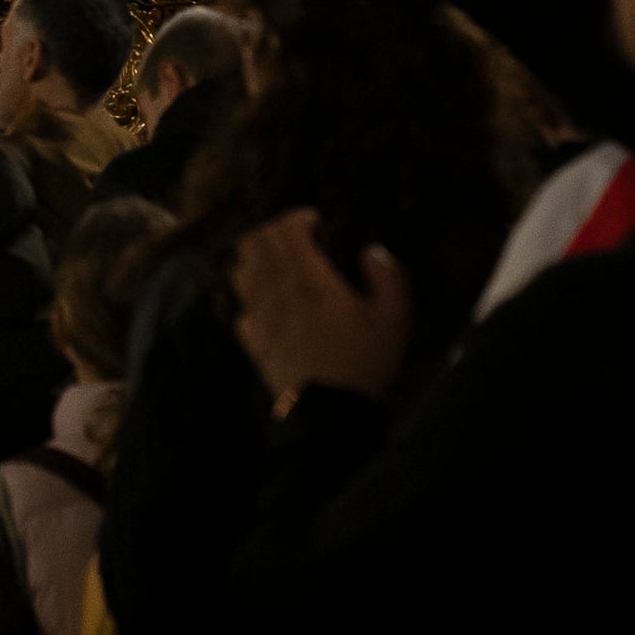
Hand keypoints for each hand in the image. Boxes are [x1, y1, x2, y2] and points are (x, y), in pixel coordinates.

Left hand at [231, 208, 413, 412]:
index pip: (285, 231)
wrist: (332, 417)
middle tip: (295, 237)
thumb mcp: (395, 319)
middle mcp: (277, 293)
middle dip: (272, 230)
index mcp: (310, 281)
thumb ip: (389, 277)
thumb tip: (372, 250)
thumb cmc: (366, 364)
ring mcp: (260, 319)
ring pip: (239, 271)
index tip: (314, 221)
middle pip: (254, 243)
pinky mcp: (253, 344)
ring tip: (279, 264)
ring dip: (255, 259)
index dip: (296, 217)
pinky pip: (240, 308)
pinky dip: (249, 297)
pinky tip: (269, 303)